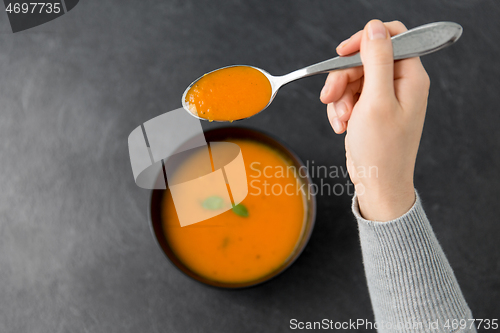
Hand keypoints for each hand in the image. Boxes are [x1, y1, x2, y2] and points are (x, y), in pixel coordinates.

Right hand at [320, 20, 429, 220]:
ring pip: (353, 78)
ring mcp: (384, 98)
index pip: (391, 38)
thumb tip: (375, 27)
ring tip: (341, 119)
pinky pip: (349, 96)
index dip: (364, 40)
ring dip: (339, 97)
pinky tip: (341, 126)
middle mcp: (399, 84)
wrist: (377, 184)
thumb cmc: (382, 150)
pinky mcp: (370, 110)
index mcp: (410, 78)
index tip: (341, 53)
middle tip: (329, 96)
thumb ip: (376, 61)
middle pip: (365, 59)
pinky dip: (340, 109)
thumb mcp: (376, 101)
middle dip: (343, 77)